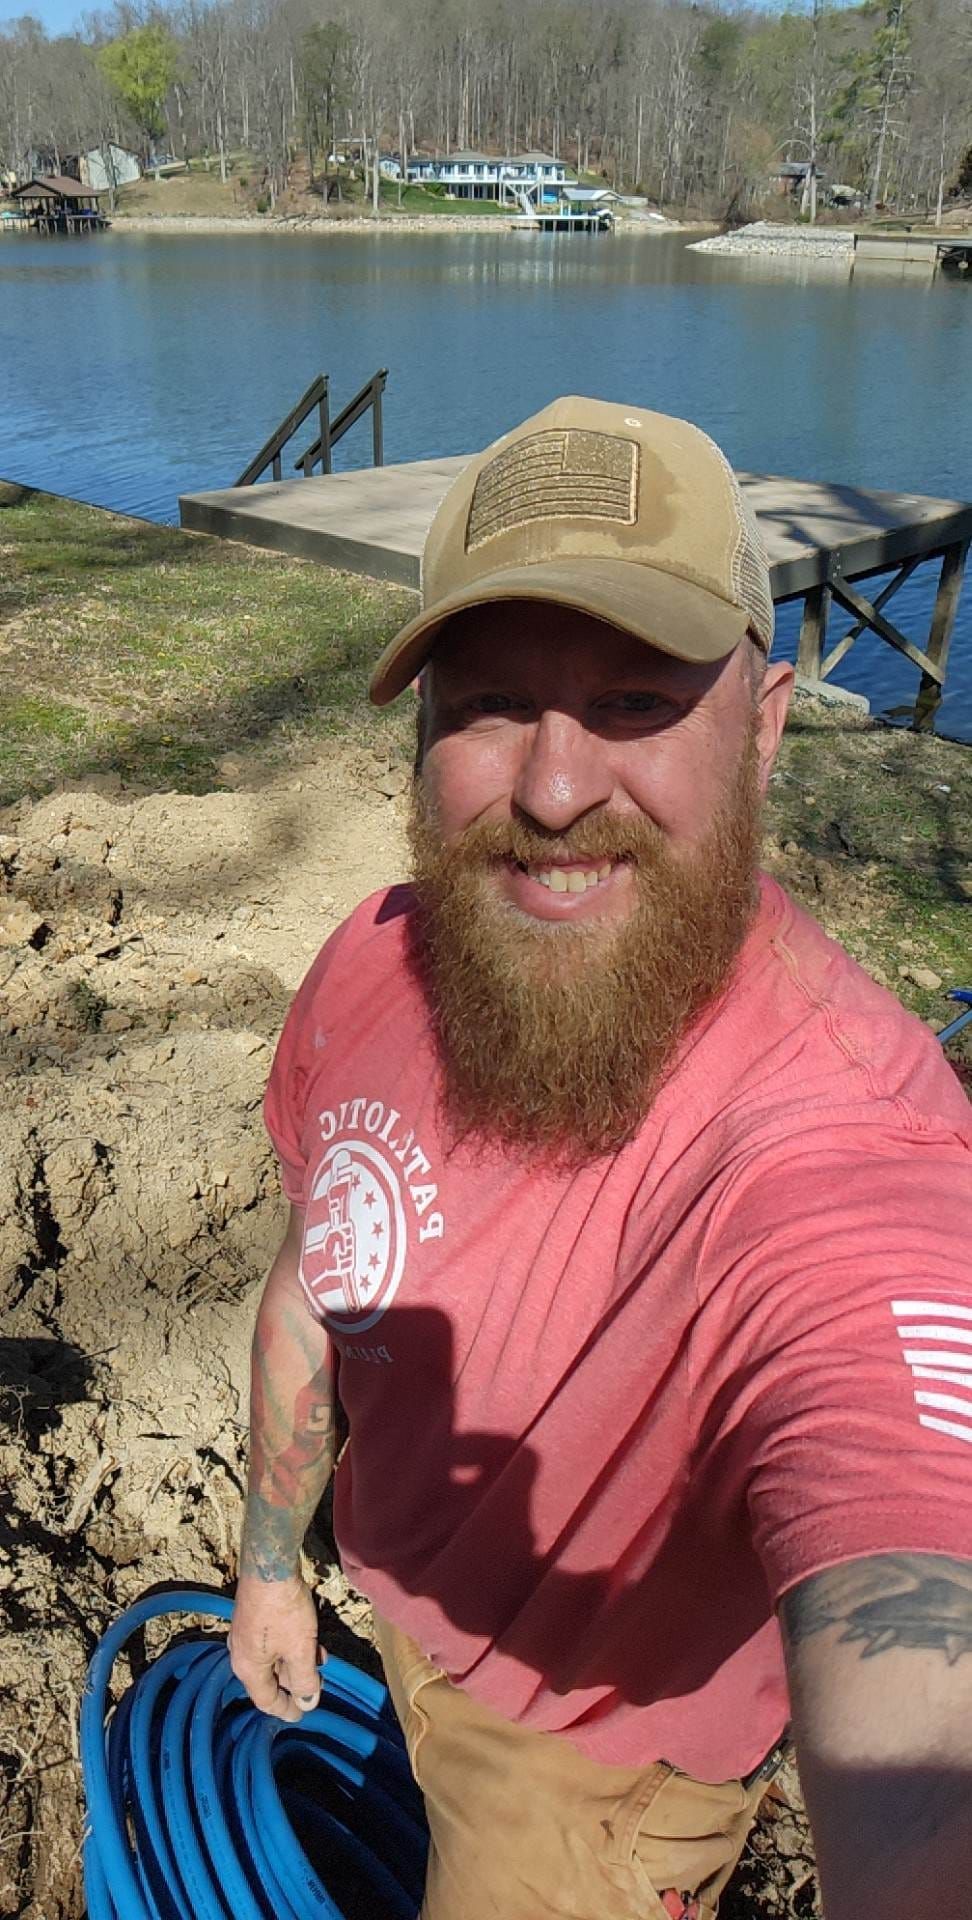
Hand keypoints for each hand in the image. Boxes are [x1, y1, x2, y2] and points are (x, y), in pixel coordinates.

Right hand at [229, 1571, 323, 1721]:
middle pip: (269, 1679)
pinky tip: (311, 1638)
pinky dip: (291, 1646)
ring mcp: (245, 1635)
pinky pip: (272, 1642)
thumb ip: (305, 1679)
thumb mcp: (300, 1649)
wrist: (269, 1566)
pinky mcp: (253, 1618)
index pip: (266, 1701)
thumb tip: (308, 1703)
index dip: (286, 1710)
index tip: (301, 1716)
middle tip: (319, 1682)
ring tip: (321, 1657)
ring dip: (297, 1661)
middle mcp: (241, 1654)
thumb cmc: (284, 1611)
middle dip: (296, 1682)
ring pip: (273, 1659)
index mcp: (248, 1668)